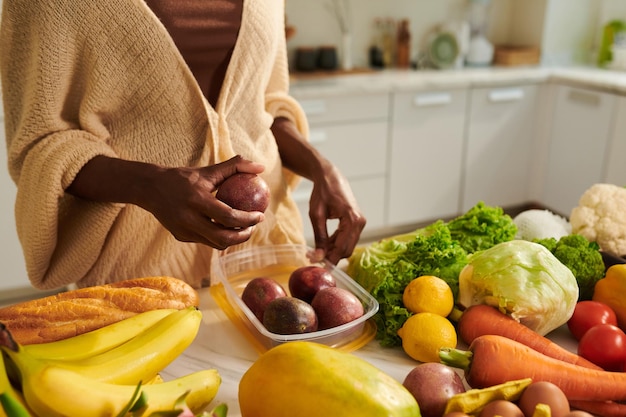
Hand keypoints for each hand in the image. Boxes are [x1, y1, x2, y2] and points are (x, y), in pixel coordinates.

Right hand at [140, 156, 266, 248]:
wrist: (149, 187)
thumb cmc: (182, 177)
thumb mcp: (208, 170)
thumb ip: (235, 166)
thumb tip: (261, 167)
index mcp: (197, 200)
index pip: (229, 216)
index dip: (248, 219)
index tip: (260, 216)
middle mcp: (189, 219)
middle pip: (224, 237)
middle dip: (243, 235)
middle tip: (253, 227)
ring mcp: (183, 230)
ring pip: (216, 243)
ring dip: (233, 238)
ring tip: (243, 228)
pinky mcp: (180, 236)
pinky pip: (205, 240)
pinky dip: (219, 236)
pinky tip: (227, 228)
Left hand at [308, 163, 365, 264]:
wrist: (330, 178)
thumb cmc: (322, 192)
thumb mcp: (316, 215)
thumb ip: (319, 237)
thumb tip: (318, 257)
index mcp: (352, 219)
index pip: (341, 248)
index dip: (328, 259)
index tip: (315, 263)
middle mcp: (360, 222)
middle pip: (346, 250)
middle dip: (330, 256)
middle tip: (312, 257)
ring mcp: (360, 223)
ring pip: (347, 246)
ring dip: (332, 251)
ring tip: (315, 250)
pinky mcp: (357, 223)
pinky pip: (347, 239)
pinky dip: (336, 244)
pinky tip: (324, 243)